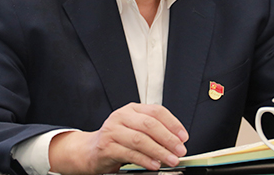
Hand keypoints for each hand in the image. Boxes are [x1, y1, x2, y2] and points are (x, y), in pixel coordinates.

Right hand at [48, 103, 188, 173]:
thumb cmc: (116, 140)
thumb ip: (152, 132)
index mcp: (131, 109)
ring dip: (159, 151)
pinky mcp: (107, 146)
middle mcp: (121, 116)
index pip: (156, 111)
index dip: (173, 123)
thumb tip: (176, 141)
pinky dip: (144, 160)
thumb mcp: (134, 130)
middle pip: (149, 124)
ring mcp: (112, 131)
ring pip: (140, 139)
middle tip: (180, 150)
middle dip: (168, 138)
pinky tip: (154, 165)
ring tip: (171, 159)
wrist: (89, 151)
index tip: (183, 137)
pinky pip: (129, 153)